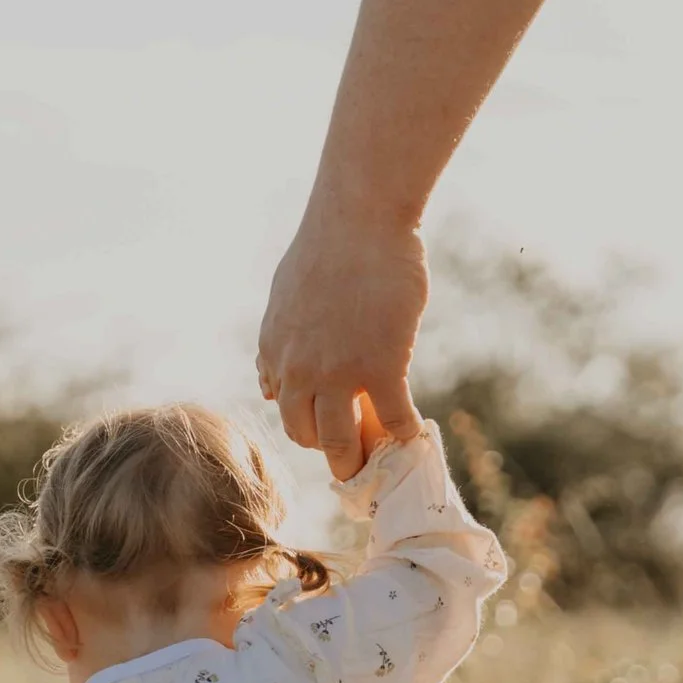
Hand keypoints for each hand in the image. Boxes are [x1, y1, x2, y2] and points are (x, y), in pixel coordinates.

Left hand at [256, 209, 427, 475]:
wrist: (359, 219)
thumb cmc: (329, 247)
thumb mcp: (285, 298)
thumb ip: (277, 344)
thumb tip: (268, 383)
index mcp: (274, 351)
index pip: (285, 410)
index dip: (309, 424)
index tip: (331, 429)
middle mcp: (298, 370)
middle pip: (306, 435)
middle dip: (330, 451)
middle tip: (355, 457)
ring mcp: (338, 373)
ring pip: (341, 442)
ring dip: (360, 461)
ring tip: (379, 463)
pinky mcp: (381, 367)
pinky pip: (394, 419)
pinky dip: (405, 434)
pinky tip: (414, 434)